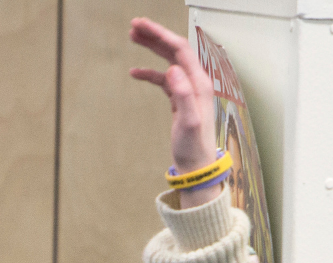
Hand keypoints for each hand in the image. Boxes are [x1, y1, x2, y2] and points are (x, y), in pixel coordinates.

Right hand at [129, 17, 229, 206]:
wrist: (197, 167)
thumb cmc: (193, 147)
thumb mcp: (188, 122)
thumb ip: (183, 95)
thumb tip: (173, 69)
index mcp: (198, 83)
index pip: (179, 49)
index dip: (160, 34)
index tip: (141, 25)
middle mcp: (195, 83)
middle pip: (175, 50)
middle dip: (155, 35)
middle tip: (133, 25)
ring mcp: (188, 90)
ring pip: (169, 61)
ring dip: (152, 48)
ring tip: (133, 37)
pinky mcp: (180, 100)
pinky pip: (164, 79)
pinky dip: (150, 72)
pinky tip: (135, 72)